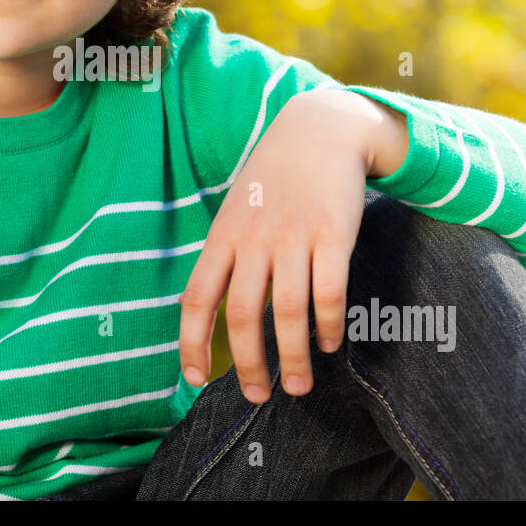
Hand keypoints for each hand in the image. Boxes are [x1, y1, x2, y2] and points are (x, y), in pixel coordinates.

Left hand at [178, 88, 408, 404]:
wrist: (319, 129)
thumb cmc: (273, 179)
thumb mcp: (234, 210)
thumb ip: (223, 257)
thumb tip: (203, 312)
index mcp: (223, 236)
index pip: (197, 299)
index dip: (191, 343)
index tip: (194, 380)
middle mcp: (254, 239)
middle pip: (243, 315)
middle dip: (247, 365)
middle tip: (256, 396)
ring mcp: (294, 236)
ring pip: (288, 312)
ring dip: (293, 357)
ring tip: (298, 386)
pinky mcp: (333, 234)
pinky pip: (328, 292)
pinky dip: (327, 325)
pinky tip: (329, 344)